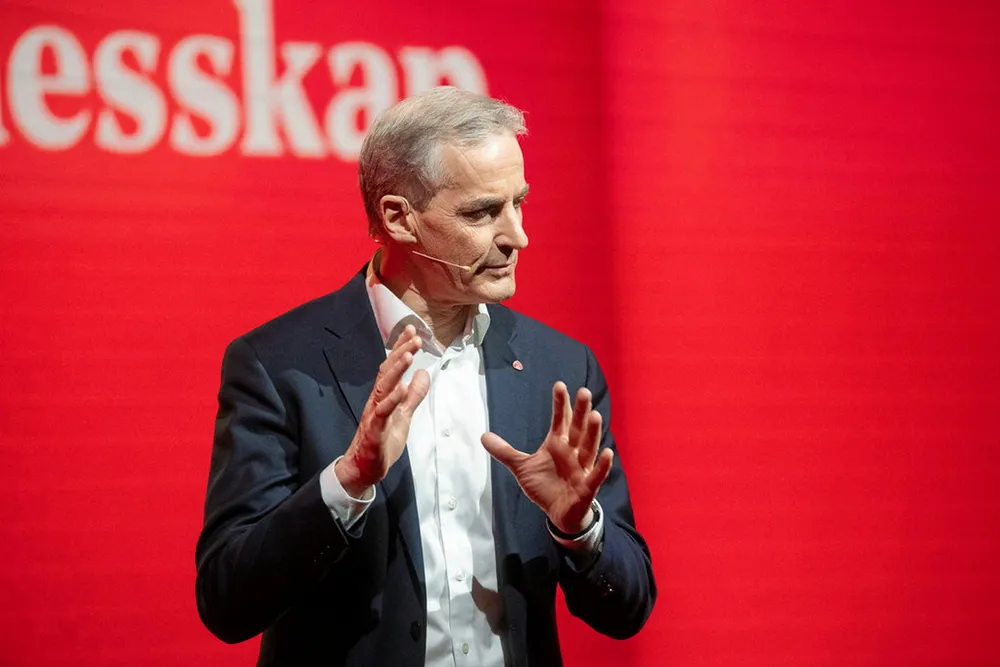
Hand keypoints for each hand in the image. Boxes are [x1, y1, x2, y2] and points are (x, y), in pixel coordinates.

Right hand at [336, 325, 429, 496]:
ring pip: (384, 387)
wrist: (363, 469)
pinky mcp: (374, 430)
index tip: (412, 330)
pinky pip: (383, 412)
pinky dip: (392, 399)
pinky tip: (402, 388)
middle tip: (415, 336)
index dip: (401, 348)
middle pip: (388, 372)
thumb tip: (424, 374)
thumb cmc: (381, 441)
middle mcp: (376, 401)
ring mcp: (374, 414)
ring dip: (396, 370)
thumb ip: (414, 396)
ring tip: (409, 354)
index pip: (392, 367)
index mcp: (383, 396)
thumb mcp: (404, 416)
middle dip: (401, 352)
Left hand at [482, 381, 613, 534]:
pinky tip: (608, 453)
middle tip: (584, 391)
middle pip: (577, 428)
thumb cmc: (545, 487)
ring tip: (595, 415)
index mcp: (558, 444)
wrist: (558, 513)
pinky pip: (597, 474)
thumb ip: (504, 451)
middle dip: (581, 411)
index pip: (560, 420)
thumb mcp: (521, 467)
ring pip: (589, 447)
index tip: (559, 385)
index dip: (560, 404)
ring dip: (592, 432)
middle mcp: (572, 452)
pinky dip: (603, 465)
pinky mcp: (588, 486)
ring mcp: (582, 468)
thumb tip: (483, 436)